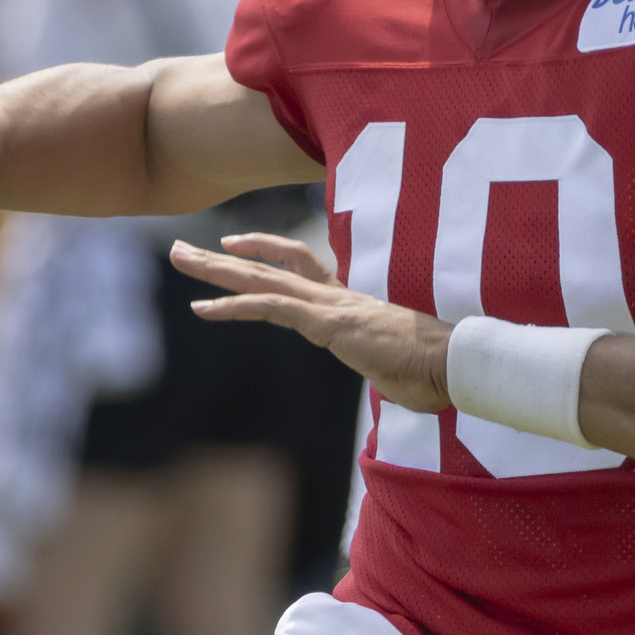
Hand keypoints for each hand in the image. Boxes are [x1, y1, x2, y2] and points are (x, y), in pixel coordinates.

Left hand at [171, 233, 451, 414]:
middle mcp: (336, 297)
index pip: (303, 265)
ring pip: (263, 278)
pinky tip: (204, 308)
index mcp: (350, 304)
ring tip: (179, 260)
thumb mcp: (397, 370)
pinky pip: (273, 308)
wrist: (455, 364)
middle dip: (223, 256)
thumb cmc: (435, 373)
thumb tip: (403, 388)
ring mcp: (330, 306)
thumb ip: (387, 371)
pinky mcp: (328, 323)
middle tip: (183, 248)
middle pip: (270, 265)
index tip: (234, 246)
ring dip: (216, 270)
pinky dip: (235, 306)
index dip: (267, 251)